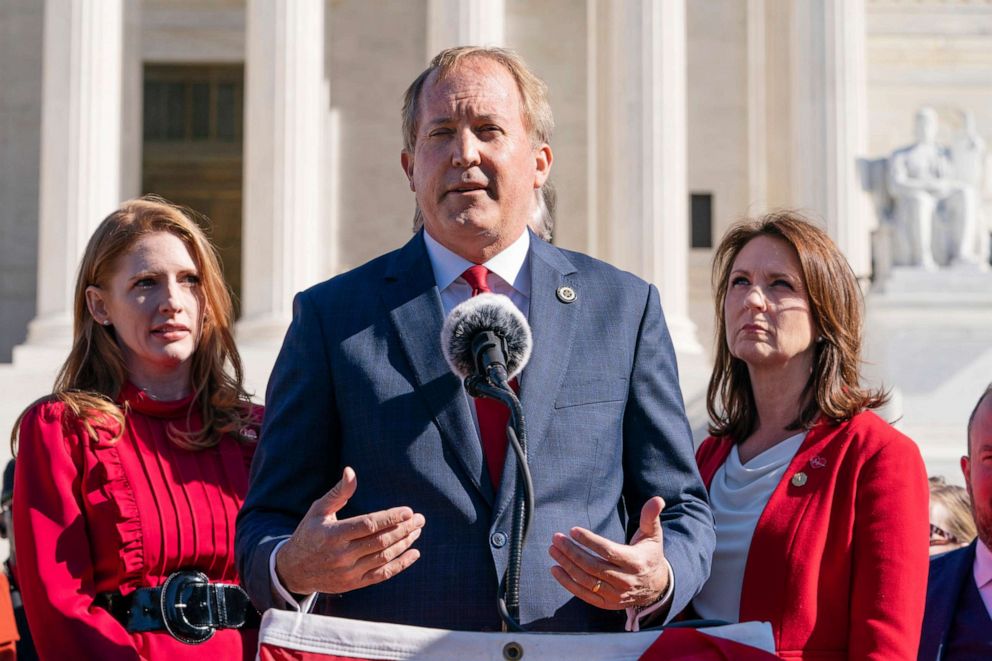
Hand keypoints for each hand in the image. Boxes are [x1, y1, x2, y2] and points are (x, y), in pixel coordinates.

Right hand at [275, 467, 425, 594]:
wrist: (294, 570)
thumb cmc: (309, 533)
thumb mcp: (318, 510)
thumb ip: (338, 492)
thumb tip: (351, 471)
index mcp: (333, 535)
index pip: (368, 525)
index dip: (390, 518)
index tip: (408, 511)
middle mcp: (342, 555)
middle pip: (380, 541)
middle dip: (403, 529)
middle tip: (420, 519)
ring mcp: (349, 572)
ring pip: (383, 557)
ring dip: (404, 544)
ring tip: (417, 531)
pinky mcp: (354, 584)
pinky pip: (382, 575)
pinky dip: (400, 565)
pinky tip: (414, 553)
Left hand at [548, 496, 668, 610]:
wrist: (656, 586)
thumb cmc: (649, 554)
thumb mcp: (653, 535)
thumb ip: (651, 517)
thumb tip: (657, 499)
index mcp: (635, 562)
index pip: (608, 552)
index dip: (589, 541)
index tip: (573, 530)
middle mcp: (625, 581)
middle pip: (593, 566)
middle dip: (572, 551)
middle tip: (556, 538)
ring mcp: (615, 595)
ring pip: (586, 580)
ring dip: (567, 565)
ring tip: (553, 550)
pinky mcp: (607, 604)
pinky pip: (584, 595)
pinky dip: (568, 583)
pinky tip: (555, 570)